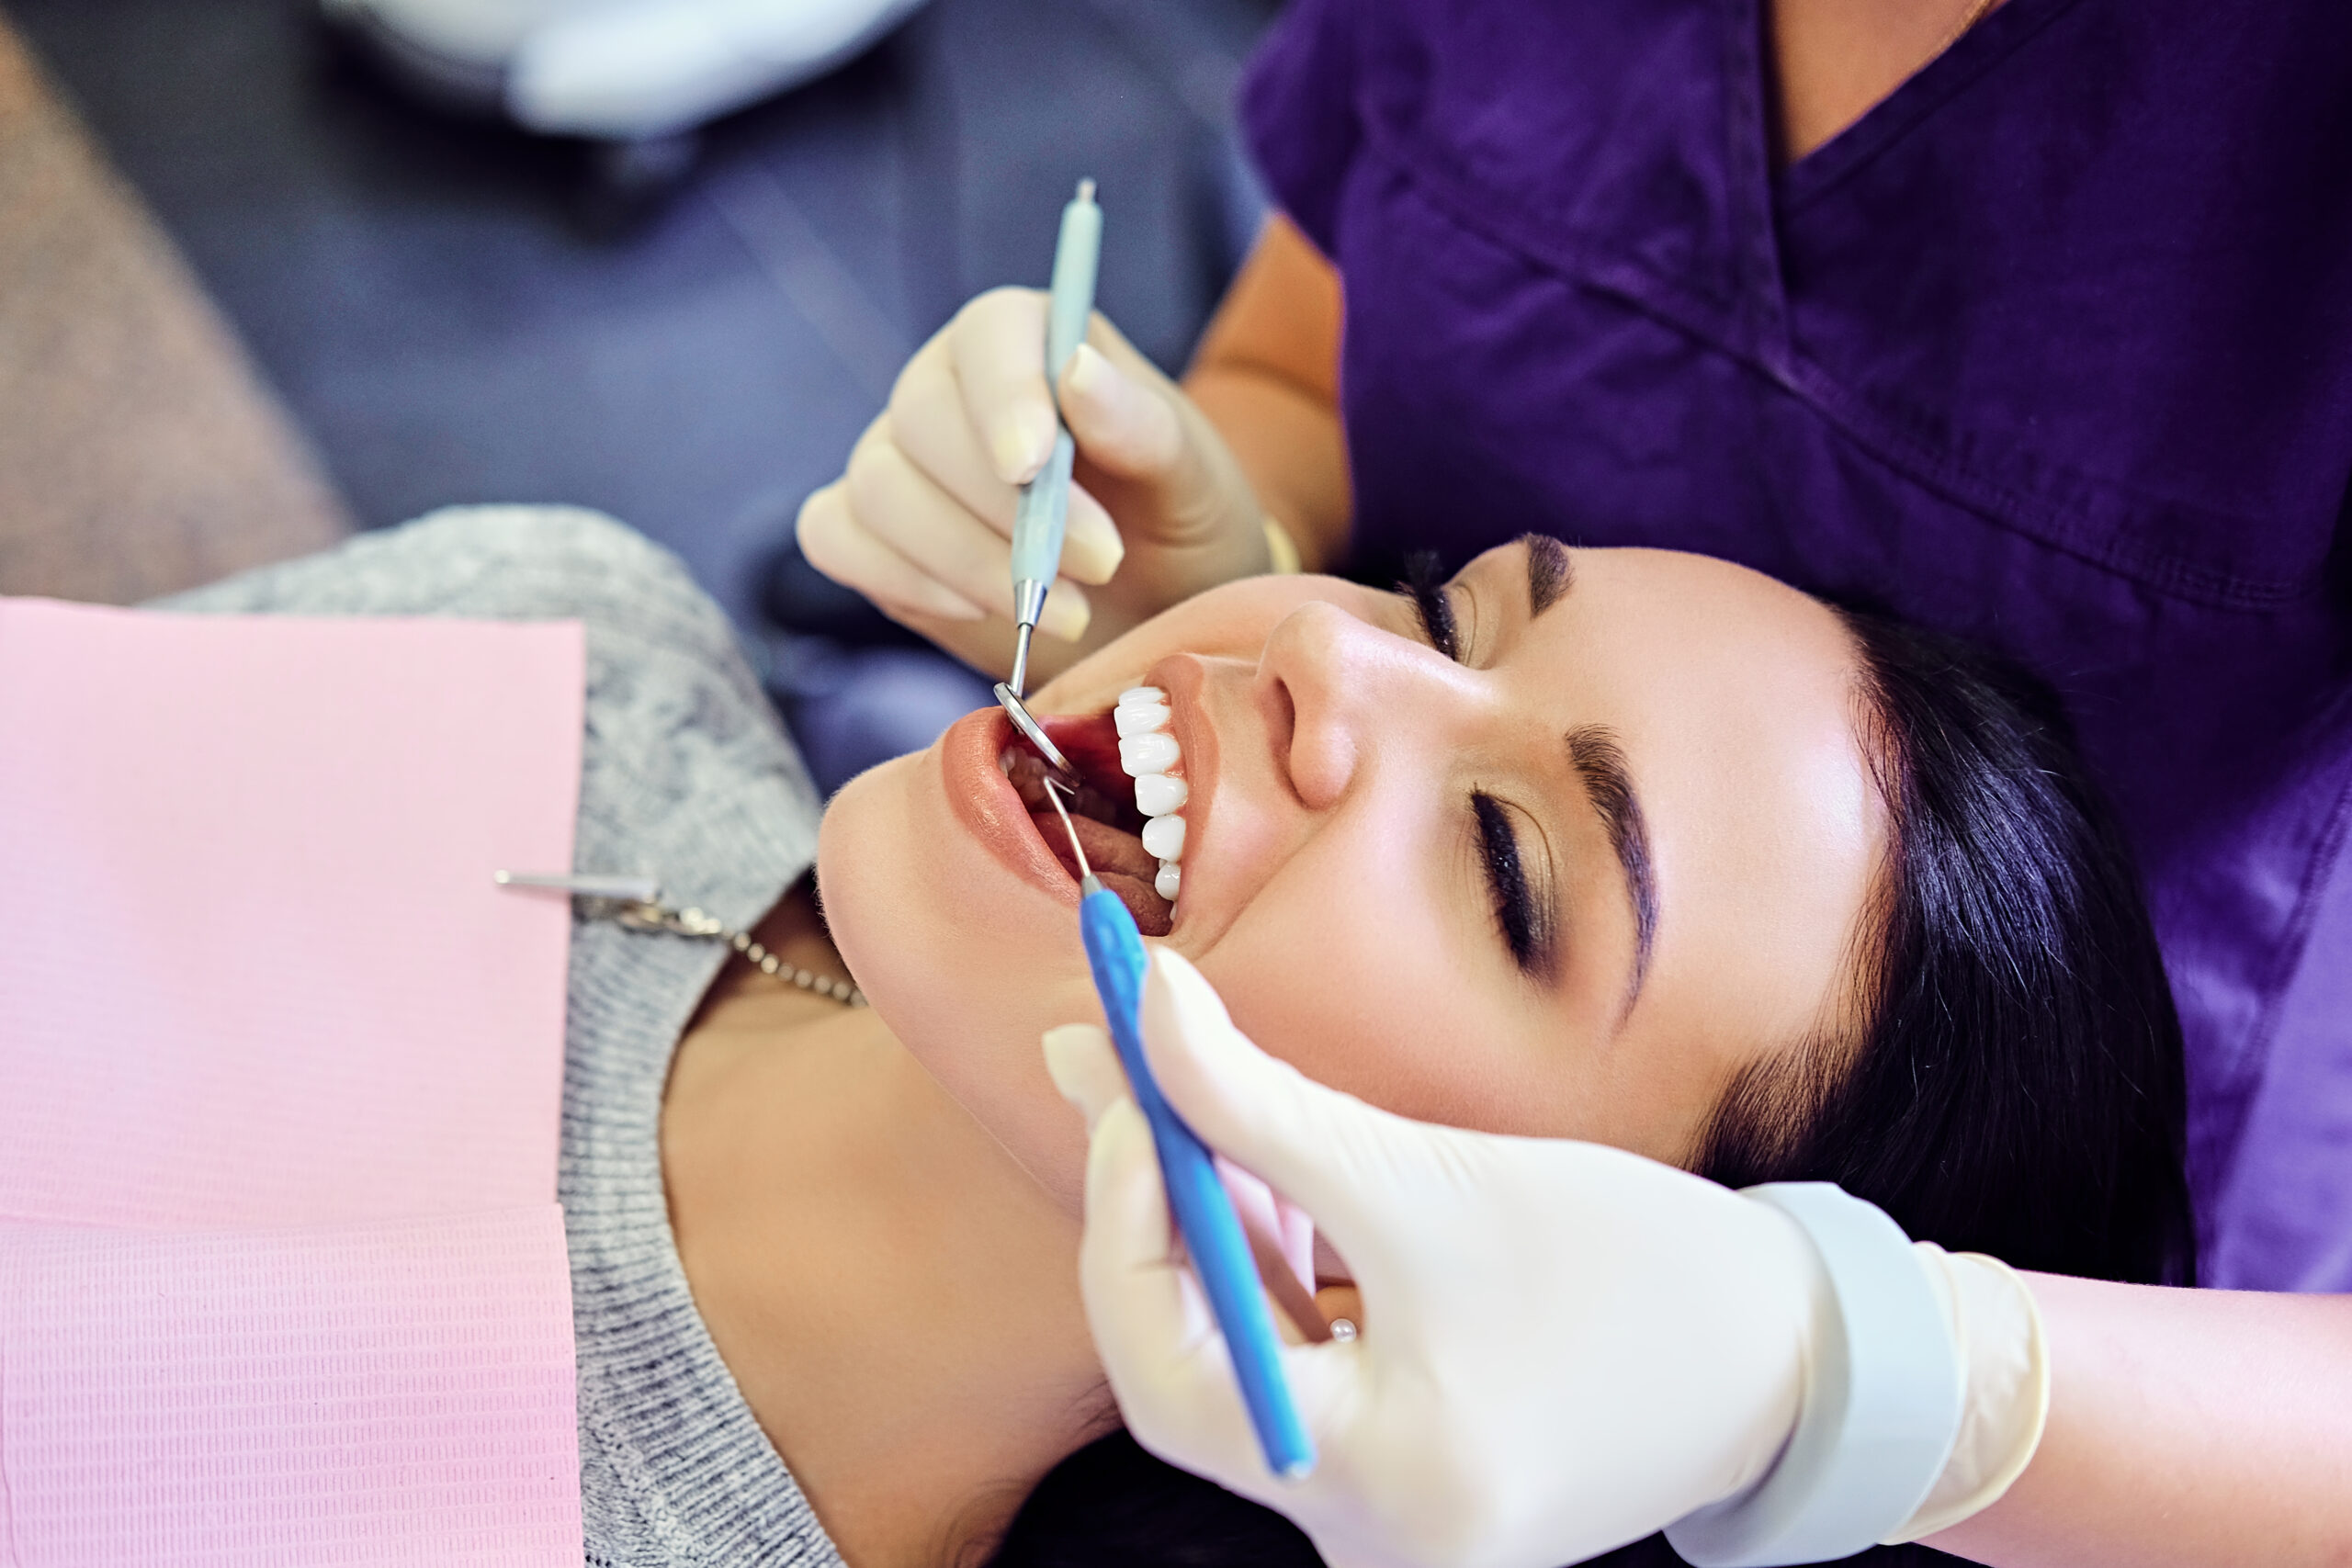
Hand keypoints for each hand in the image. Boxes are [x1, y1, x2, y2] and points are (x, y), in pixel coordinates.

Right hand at [797, 289, 1271, 683]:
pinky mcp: (870, 535)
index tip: (1033, 466)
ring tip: (1063, 611)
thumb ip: (1142, 427)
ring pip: (879, 489)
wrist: (1155, 617)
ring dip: (967, 560)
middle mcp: (950, 387)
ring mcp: (899, 460)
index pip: (990, 335)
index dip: (1004, 395)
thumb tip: (1076, 368)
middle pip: (921, 418)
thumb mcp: (1191, 482)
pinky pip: (837, 540)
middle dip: (1003, 508)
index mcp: (1030, 341)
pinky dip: (904, 579)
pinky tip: (980, 610)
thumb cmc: (1178, 532)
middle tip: (1096, 567)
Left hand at [1043, 949, 1822, 1567]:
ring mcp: (1388, 1519)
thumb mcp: (1429, 1183)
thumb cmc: (1638, 1276)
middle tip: (1136, 1074)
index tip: (1128, 1087)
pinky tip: (1277, 1177)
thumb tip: (1136, 1009)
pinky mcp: (1411, 1474)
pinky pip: (1303, 1370)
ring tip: (1205, 1101)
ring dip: (1217, 1229)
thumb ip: (1261, 1103)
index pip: (1170, 1370)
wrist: (1792, 1356)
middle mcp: (1368, 1537)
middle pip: (1194, 1369)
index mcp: (1378, 1488)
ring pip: (1245, 1361)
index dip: (1127, 1219)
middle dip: (1160, 1212)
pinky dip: (1279, 1272)